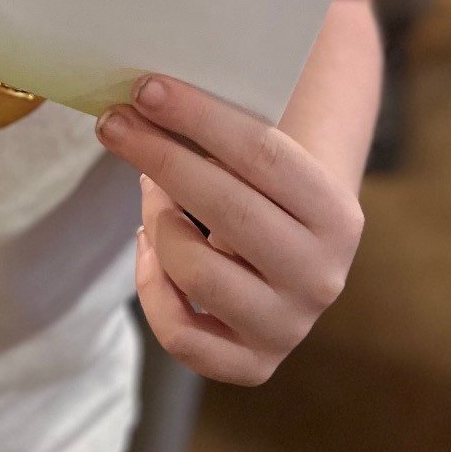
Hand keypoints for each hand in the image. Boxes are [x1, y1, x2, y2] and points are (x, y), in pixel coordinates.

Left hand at [96, 75, 364, 385]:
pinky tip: (149, 247)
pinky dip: (153, 288)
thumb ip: (222, 125)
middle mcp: (322, 276)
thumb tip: (148, 90)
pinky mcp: (253, 363)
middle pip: (226, 208)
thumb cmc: (266, 186)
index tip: (146, 87)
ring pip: (196, 271)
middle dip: (160, 156)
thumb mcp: (267, 152)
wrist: (297, 251)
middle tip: (113, 122)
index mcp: (337, 214)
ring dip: (159, 221)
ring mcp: (288, 327)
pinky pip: (181, 335)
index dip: (199, 117)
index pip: (264, 155)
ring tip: (151, 188)